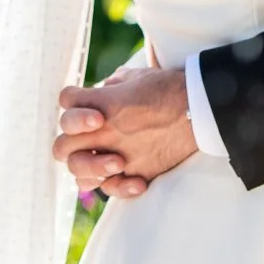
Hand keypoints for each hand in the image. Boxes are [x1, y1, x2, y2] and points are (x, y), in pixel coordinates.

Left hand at [55, 59, 196, 199]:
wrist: (201, 109)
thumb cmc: (170, 88)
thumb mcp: (137, 76)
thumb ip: (114, 84)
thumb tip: (106, 89)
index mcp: (102, 103)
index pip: (66, 100)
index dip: (74, 100)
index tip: (89, 101)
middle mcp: (104, 131)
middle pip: (63, 143)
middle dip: (71, 140)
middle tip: (90, 138)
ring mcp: (119, 154)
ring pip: (77, 170)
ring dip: (84, 166)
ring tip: (104, 160)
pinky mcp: (136, 172)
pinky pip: (108, 187)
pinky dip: (110, 185)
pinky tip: (121, 175)